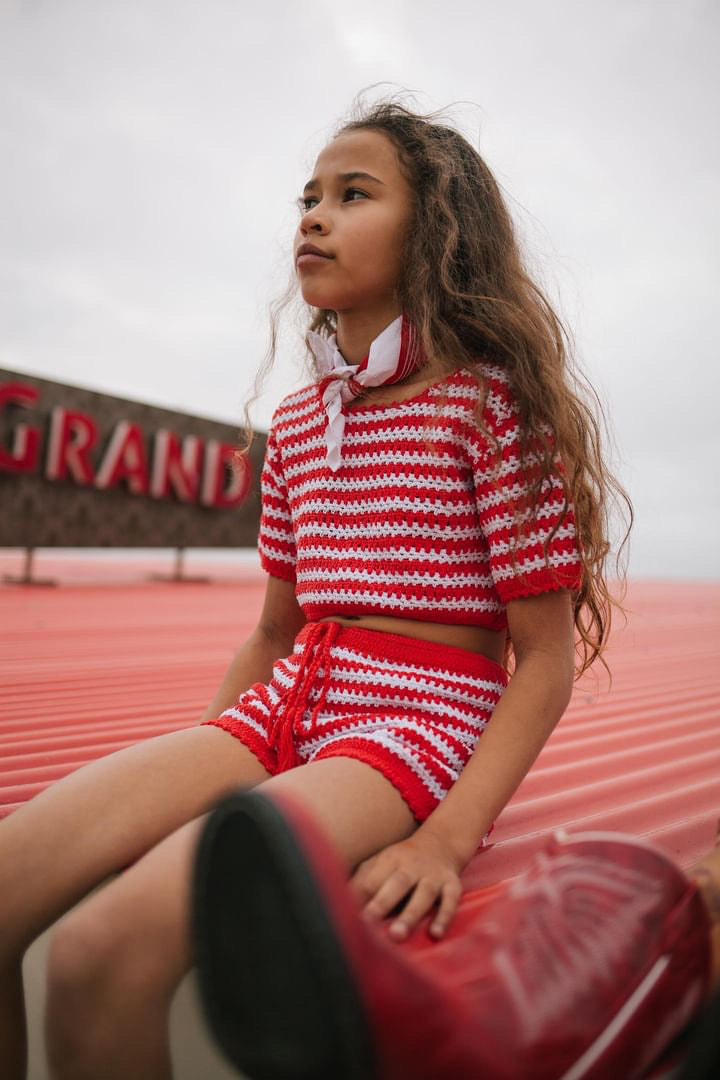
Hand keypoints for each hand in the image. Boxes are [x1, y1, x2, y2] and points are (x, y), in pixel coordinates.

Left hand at [349, 828, 464, 942]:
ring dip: (411, 915)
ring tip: (397, 936)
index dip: (360, 899)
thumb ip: (361, 881)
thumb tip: (335, 901)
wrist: (441, 842)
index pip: (372, 879)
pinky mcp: (452, 884)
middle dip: (382, 903)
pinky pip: (451, 900)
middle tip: (367, 924)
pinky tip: (436, 935)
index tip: (347, 918)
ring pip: (424, 893)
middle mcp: (412, 866)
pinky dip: (444, 916)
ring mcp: (433, 875)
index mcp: (390, 860)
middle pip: (397, 883)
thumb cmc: (402, 861)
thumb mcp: (380, 863)